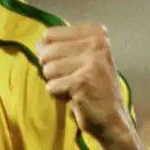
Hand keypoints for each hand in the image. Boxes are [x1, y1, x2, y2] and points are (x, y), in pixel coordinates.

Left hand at [35, 23, 130, 141]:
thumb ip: (61, 44)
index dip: (51, 51)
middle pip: (47, 51)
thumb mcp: (82, 56)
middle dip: (52, 69)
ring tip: (74, 87)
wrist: (111, 117)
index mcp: (96, 32)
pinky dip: (59, 95)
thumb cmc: (92, 86)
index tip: (69, 63)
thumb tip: (37, 43)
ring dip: (56, 82)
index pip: (50, 33)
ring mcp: (91, 61)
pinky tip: (75, 96)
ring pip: (48, 69)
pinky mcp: (82, 81)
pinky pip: (51, 86)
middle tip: (71, 79)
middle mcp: (97, 42)